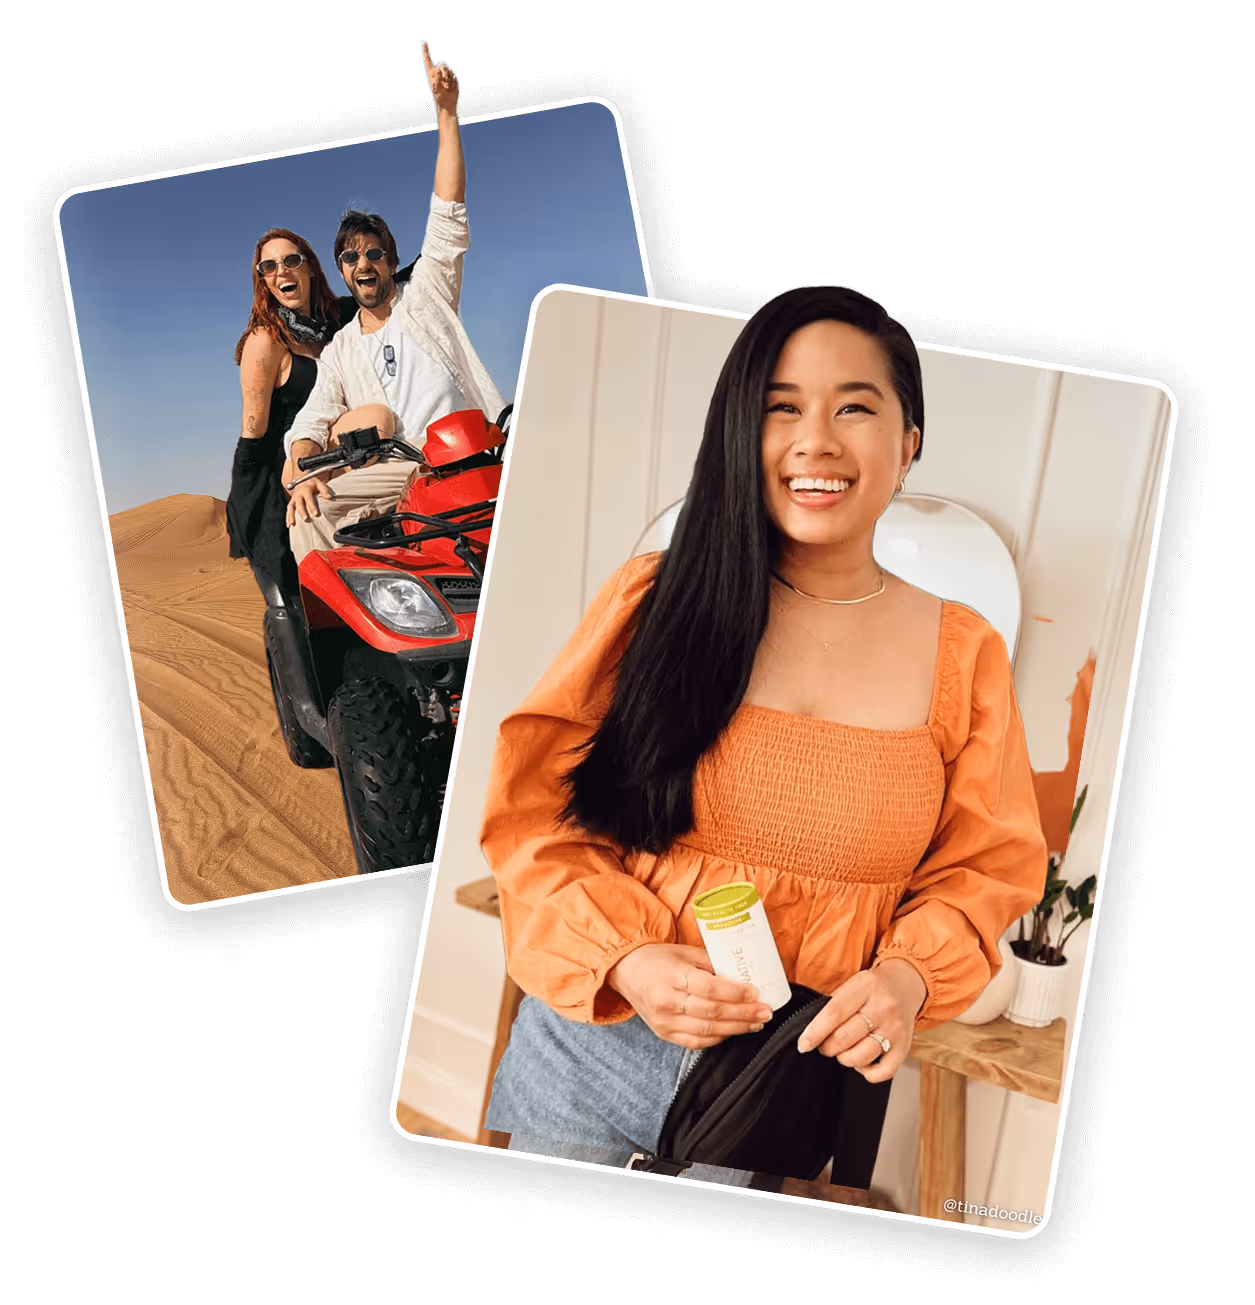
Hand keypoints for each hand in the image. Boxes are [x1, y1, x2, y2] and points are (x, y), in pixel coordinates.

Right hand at [286, 477, 335, 525]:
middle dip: (302, 512)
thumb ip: (324, 490)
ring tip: (292, 524)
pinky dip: (287, 518)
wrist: (303, 481)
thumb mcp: (319, 484)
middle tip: (306, 519)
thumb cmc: (313, 485)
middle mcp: (298, 494)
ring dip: (291, 516)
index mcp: (305, 489)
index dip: (312, 506)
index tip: (316, 514)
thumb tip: (329, 497)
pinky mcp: (291, 503)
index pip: (308, 498)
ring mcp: (293, 499)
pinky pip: (288, 511)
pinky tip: (289, 525)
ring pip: (291, 507)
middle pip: (299, 504)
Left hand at [423, 42, 458, 115]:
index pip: (428, 60)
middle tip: (443, 83)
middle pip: (442, 65)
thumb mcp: (436, 87)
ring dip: (448, 79)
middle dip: (444, 73)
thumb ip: (436, 77)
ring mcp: (446, 75)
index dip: (426, 52)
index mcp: (431, 73)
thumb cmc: (439, 96)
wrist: (447, 103)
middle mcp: (438, 72)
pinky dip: (452, 82)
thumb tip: (439, 69)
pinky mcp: (452, 78)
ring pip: (449, 70)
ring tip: (446, 87)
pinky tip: (450, 87)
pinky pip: (453, 76)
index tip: (424, 43)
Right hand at [605, 944, 774, 1049]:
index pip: (709, 988)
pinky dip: (718, 1038)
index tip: (756, 993)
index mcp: (671, 975)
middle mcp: (666, 1001)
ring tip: (756, 1023)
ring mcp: (664, 1021)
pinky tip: (733, 1031)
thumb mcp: (684, 952)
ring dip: (736, 1028)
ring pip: (707, 1031)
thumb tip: (742, 974)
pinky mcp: (664, 1034)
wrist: (626, 972)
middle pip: (712, 1012)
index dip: (735, 993)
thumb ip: (711, 963)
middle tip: (765, 1011)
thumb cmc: (658, 959)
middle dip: (743, 1013)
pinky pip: (696, 1042)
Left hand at [796, 959, 926, 1083]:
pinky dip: (868, 1073)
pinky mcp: (905, 1047)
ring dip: (844, 1059)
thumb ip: (834, 1003)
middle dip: (827, 1047)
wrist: (906, 985)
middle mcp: (882, 1007)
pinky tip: (862, 1062)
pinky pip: (884, 1071)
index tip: (804, 1044)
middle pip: (845, 1037)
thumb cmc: (873, 987)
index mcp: (865, 987)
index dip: (815, 1032)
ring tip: (843, 1050)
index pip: (834, 1013)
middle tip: (825, 1045)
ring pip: (861, 1056)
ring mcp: (895, 1029)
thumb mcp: (853, 984)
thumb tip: (812, 1030)